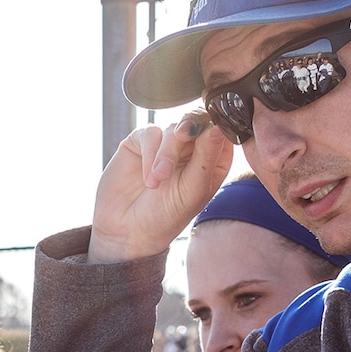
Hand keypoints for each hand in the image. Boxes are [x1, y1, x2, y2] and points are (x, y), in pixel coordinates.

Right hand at [87, 111, 234, 263]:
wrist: (128, 230)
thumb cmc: (167, 216)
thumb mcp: (193, 189)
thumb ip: (206, 156)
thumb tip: (217, 126)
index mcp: (213, 159)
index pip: (222, 130)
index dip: (218, 124)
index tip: (211, 131)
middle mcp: (191, 148)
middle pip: (197, 121)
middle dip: (190, 128)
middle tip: (183, 136)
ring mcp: (167, 144)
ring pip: (173, 128)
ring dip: (166, 153)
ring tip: (157, 181)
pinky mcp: (142, 143)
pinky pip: (150, 133)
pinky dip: (149, 154)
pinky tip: (148, 179)